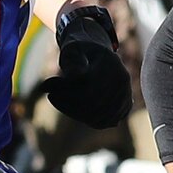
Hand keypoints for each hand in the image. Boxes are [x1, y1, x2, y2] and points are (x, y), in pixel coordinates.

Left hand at [43, 2, 130, 129]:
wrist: (97, 54)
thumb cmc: (80, 51)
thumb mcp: (72, 50)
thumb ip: (72, 62)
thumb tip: (75, 76)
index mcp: (112, 64)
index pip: (89, 90)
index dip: (66, 94)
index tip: (48, 90)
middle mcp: (123, 81)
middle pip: (94, 106)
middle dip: (68, 104)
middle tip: (51, 96)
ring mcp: (125, 96)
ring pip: (98, 117)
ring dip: (75, 113)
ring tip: (59, 101)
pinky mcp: (123, 108)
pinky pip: (103, 122)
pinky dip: (86, 119)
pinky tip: (72, 108)